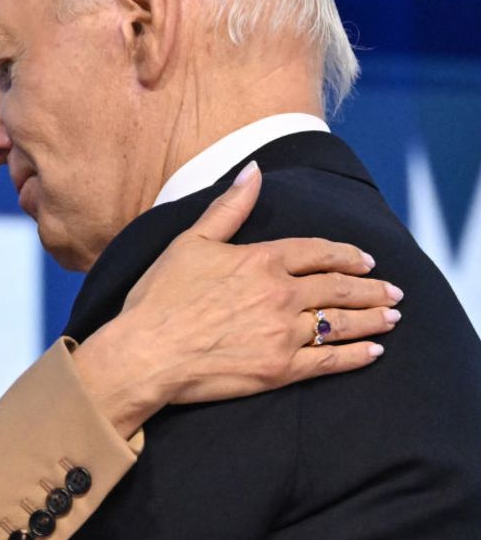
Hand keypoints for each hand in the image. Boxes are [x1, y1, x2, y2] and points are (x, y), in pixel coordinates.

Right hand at [73, 161, 400, 438]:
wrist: (147, 353)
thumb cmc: (160, 298)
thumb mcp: (190, 242)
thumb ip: (228, 207)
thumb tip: (254, 170)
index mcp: (261, 260)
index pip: (317, 252)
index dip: (346, 254)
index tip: (366, 259)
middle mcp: (280, 294)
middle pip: (339, 287)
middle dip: (371, 288)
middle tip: (393, 290)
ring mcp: (284, 333)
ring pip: (341, 323)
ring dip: (372, 318)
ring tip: (392, 317)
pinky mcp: (280, 369)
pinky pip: (330, 361)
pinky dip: (356, 356)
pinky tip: (373, 352)